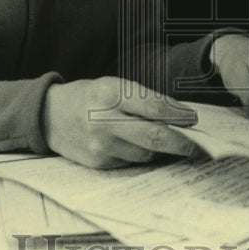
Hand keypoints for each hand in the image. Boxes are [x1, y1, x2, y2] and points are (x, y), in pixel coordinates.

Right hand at [42, 77, 199, 168]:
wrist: (50, 116)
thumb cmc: (89, 97)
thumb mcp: (113, 85)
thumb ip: (142, 99)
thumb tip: (177, 115)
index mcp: (112, 95)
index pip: (155, 108)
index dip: (179, 115)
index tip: (194, 119)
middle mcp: (106, 122)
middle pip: (154, 136)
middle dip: (181, 142)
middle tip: (198, 145)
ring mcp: (102, 146)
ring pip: (145, 153)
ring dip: (162, 150)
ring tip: (173, 144)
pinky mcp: (99, 164)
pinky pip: (131, 162)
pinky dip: (142, 155)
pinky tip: (144, 147)